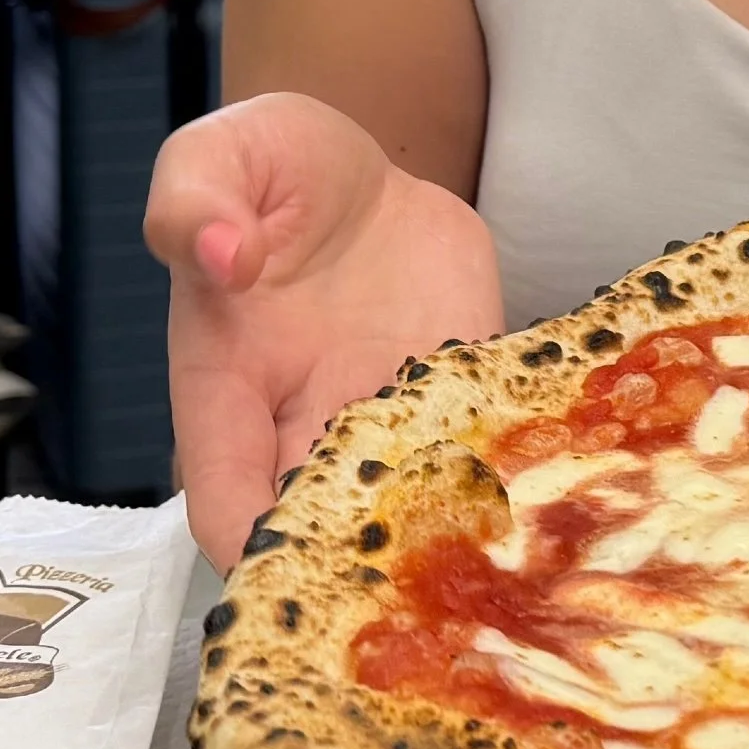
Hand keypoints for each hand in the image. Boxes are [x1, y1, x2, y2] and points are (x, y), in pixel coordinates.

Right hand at [146, 93, 503, 570]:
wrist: (361, 172)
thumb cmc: (270, 170)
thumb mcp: (216, 157)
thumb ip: (197, 201)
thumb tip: (222, 253)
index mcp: (227, 387)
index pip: (222, 493)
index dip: (247, 540)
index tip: (285, 569)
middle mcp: (306, 424)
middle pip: (321, 526)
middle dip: (354, 565)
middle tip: (404, 591)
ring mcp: (390, 421)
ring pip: (409, 509)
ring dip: (440, 538)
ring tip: (485, 565)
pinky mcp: (461, 400)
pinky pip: (487, 456)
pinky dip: (513, 479)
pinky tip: (551, 500)